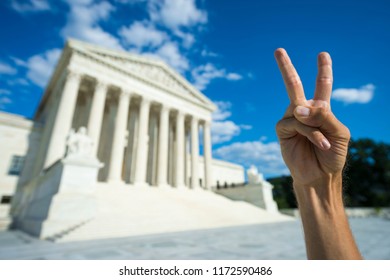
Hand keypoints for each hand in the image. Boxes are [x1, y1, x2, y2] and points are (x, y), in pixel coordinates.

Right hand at [274, 48, 349, 186]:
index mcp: (321, 110)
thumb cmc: (333, 155)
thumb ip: (324, 116)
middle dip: (285, 67)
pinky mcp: (283, 130)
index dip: (323, 70)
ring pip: (300, 109)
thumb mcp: (339, 132)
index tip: (322, 55)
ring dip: (315, 126)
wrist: (320, 176)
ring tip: (325, 143)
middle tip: (278, 50)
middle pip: (294, 85)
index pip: (322, 86)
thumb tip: (299, 107)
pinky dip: (311, 133)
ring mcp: (291, 120)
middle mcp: (304, 112)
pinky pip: (296, 123)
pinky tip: (319, 144)